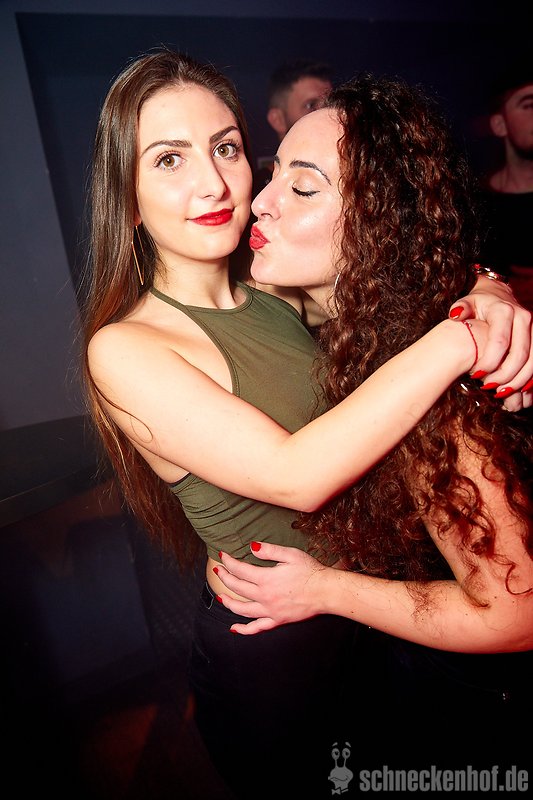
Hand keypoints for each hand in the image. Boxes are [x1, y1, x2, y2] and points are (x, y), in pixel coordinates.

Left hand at [215, 543, 327, 634]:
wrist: (326, 591)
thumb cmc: (311, 571)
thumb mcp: (290, 554)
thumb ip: (269, 551)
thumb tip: (251, 547)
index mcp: (266, 579)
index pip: (240, 570)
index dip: (228, 562)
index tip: (222, 555)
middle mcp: (265, 596)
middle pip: (237, 587)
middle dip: (225, 578)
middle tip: (218, 570)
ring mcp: (270, 611)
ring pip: (242, 609)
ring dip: (228, 602)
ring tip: (220, 597)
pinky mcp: (277, 620)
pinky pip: (257, 628)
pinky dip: (244, 629)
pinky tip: (234, 628)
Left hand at [450, 280, 532, 410]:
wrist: (498, 295)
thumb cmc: (479, 304)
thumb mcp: (467, 303)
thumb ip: (461, 309)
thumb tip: (456, 315)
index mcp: (503, 311)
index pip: (500, 341)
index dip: (489, 362)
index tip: (475, 375)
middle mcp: (523, 318)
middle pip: (519, 354)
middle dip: (504, 375)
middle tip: (488, 387)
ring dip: (519, 380)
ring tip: (501, 392)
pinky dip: (529, 378)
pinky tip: (517, 389)